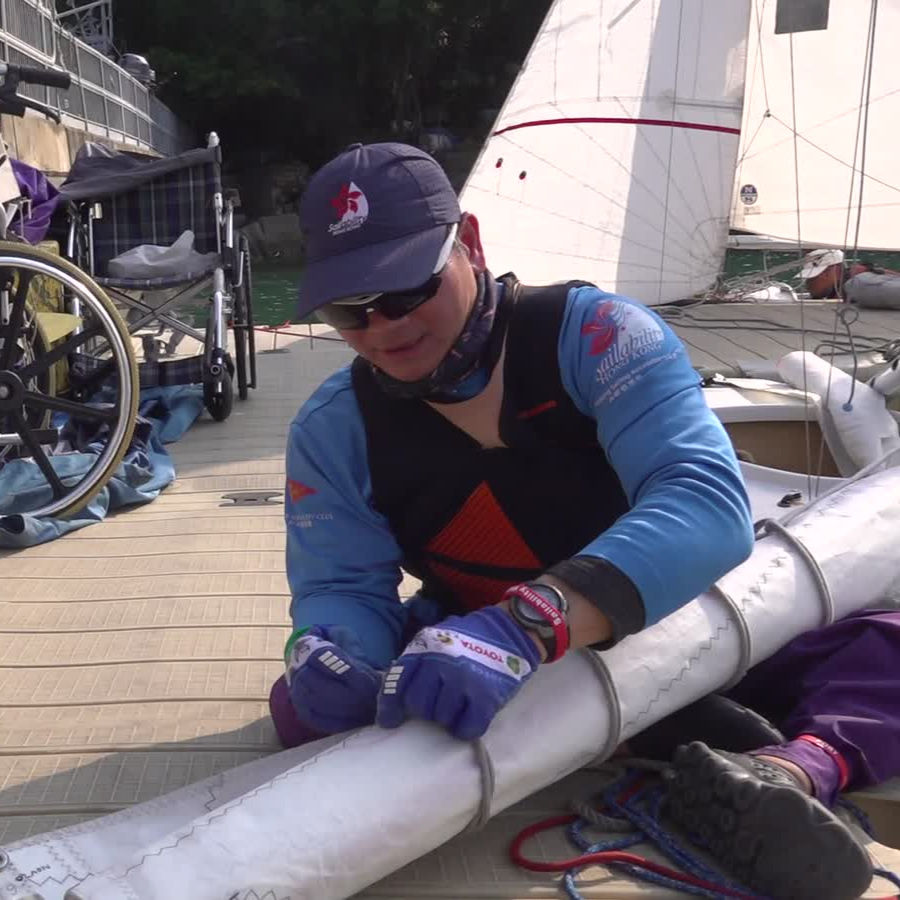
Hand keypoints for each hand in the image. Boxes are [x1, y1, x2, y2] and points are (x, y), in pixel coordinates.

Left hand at [285, 625, 382, 734]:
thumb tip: (311, 632)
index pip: (330, 661)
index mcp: (361, 677)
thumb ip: (332, 633)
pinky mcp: (330, 729)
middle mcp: (353, 701)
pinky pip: (305, 713)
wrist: (375, 700)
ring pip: (305, 697)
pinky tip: (299, 689)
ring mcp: (341, 718)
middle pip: (312, 680)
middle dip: (302, 666)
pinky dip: (298, 698)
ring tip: (297, 672)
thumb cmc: (360, 666)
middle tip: (299, 659)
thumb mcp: (353, 644)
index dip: (315, 650)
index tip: (311, 644)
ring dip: (296, 682)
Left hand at [376, 606, 540, 739]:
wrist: (511, 629)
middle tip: (438, 703)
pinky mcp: (485, 698)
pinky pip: (466, 728)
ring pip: (441, 719)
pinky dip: (465, 728)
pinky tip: (469, 718)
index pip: (397, 683)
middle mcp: (441, 664)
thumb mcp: (439, 636)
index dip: (390, 707)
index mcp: (426, 648)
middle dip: (425, 709)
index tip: (390, 720)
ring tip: (458, 705)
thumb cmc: (472, 635)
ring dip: (447, 717)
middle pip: (418, 705)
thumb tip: (398, 691)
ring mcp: (463, 681)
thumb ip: (419, 658)